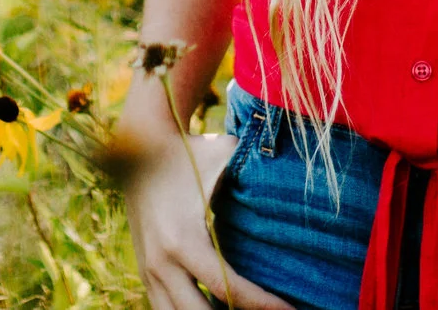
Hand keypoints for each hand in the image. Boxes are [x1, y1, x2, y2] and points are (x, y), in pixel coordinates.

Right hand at [123, 134, 295, 309]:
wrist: (141, 145)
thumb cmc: (192, 151)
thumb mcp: (226, 155)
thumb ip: (257, 167)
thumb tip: (296, 176)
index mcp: (184, 239)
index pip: (228, 287)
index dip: (262, 304)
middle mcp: (163, 262)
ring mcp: (150, 271)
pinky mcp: (145, 272)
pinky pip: (164, 309)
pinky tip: (215, 309)